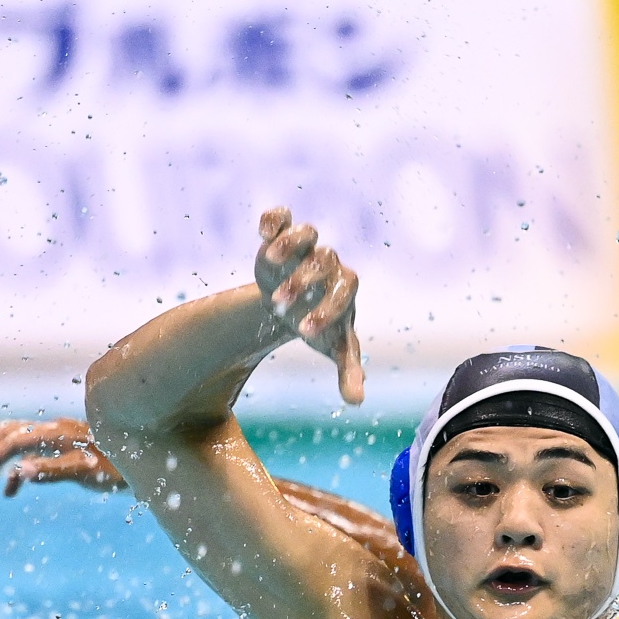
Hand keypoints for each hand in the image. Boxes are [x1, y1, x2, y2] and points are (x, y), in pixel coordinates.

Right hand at [0, 418, 125, 495]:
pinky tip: (10, 491)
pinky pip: (30, 453)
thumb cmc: (121, 466)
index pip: (13, 439)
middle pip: (7, 433)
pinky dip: (15, 470)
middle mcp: (54, 429)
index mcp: (57, 432)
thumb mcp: (89, 471)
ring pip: (15, 440)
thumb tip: (20, 471)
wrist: (150, 458)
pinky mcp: (63, 447)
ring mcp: (58, 437)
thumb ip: (55, 470)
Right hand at [253, 206, 365, 405]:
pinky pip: (281, 216)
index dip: (327, 309)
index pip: (343, 290)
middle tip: (281, 304)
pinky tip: (263, 233)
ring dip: (288, 246)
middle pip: (323, 260)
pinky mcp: (281, 236)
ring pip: (306, 233)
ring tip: (270, 261)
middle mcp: (329, 263)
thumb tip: (356, 402)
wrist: (296, 307)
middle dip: (302, 281)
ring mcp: (305, 247)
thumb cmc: (320, 326)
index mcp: (345, 287)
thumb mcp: (334, 348)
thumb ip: (347, 371)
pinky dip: (273, 219)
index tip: (303, 331)